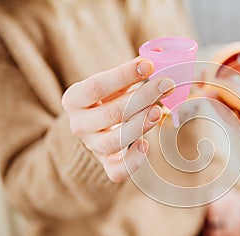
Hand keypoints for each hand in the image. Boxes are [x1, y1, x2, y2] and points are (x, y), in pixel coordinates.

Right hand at [62, 58, 174, 181]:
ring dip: (139, 125)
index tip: (148, 65)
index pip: (96, 86)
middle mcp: (79, 125)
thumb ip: (131, 75)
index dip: (123, 75)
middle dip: (143, 97)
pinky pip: (117, 171)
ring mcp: (92, 147)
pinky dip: (132, 161)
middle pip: (110, 113)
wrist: (96, 128)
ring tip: (159, 110)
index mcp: (74, 100)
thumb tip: (160, 60)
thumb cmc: (109, 100)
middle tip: (166, 84)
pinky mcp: (107, 165)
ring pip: (114, 141)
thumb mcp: (113, 85)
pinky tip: (145, 145)